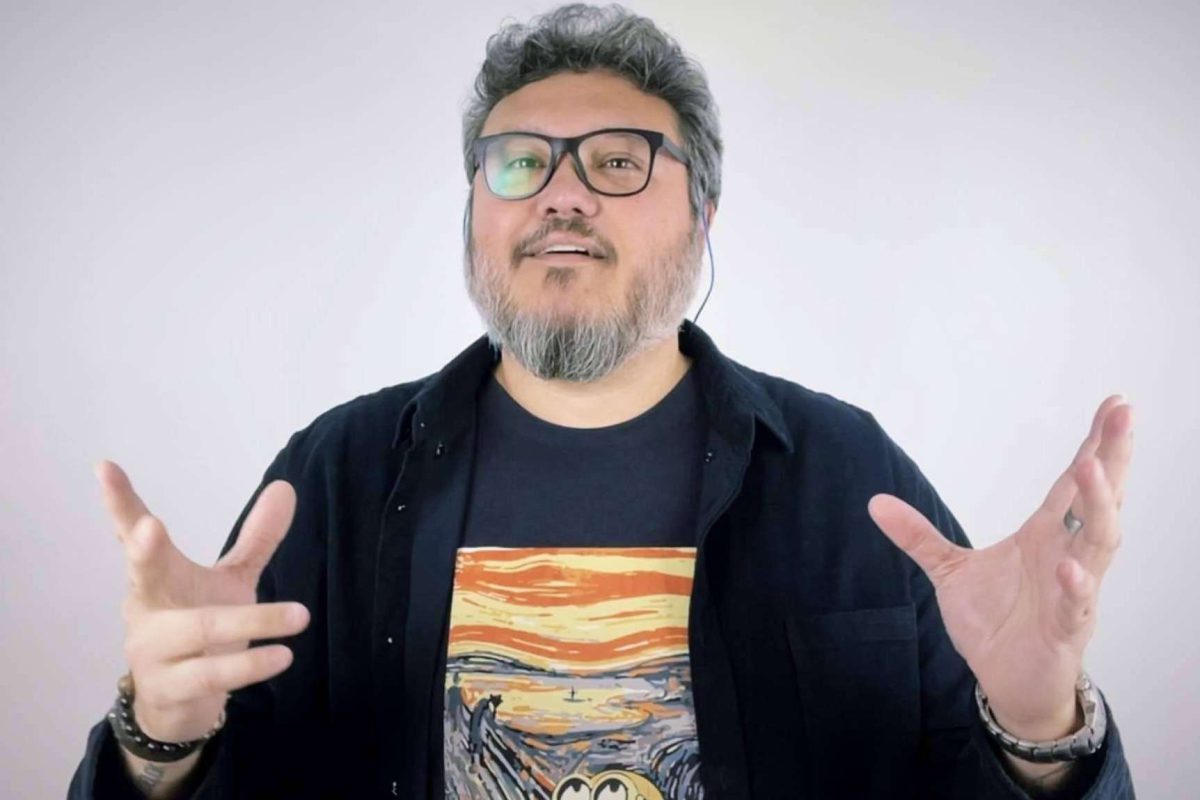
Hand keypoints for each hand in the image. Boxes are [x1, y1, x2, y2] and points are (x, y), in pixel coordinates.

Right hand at [97, 460, 310, 742]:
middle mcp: (146, 609)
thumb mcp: (229, 583)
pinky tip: (283, 656)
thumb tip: (286, 487)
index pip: (132, 535)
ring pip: (200, 629)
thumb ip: (254, 540)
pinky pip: (211, 675)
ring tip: (301, 615)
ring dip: (254, 621)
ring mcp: (151, 651)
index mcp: (155, 577)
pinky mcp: (169, 690)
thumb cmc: (199, 629)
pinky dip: (250, 665)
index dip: (119, 504)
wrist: (176, 706)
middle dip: (145, 553)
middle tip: (150, 527)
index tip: (105, 467)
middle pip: (144, 576)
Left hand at [867, 394, 1133, 738]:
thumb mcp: (949, 571)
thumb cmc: (995, 622)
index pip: (1072, 482)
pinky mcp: (1066, 630)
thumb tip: (875, 502)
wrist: (1006, 682)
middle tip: (1121, 413)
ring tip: (1092, 468)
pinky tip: (1069, 570)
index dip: (1094, 443)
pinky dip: (1075, 587)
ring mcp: (1073, 592)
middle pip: (1097, 499)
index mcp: (1044, 536)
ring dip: (1097, 507)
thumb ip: (918, 536)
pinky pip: (1077, 605)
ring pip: (1098, 544)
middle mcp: (1067, 556)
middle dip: (1111, 456)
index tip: (1113, 403)